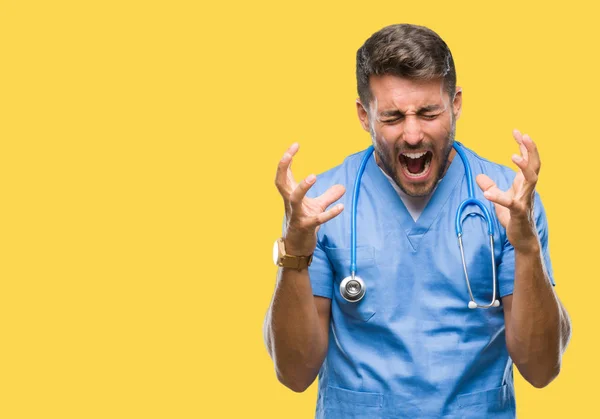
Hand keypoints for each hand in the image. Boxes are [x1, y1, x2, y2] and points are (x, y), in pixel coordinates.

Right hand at [275, 143, 345, 254]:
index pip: (284, 174)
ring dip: (302, 188)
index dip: (287, 159)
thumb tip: (342, 187)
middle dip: (283, 167)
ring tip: (313, 176)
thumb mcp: (317, 207)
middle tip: (290, 154)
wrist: (298, 247)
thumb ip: (328, 196)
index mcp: (290, 195)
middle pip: (280, 182)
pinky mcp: (306, 227)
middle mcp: (290, 203)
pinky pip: (317, 219)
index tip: (295, 145)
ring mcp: (296, 215)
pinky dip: (329, 213)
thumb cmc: (304, 223)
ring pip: (294, 199)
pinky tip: (342, 207)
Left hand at [475, 129, 540, 251]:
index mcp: (524, 184)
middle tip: (524, 135)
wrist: (522, 239)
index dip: (524, 146)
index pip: (528, 160)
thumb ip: (491, 186)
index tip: (517, 131)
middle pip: (535, 165)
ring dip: (524, 167)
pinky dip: (499, 197)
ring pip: (531, 180)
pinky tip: (488, 192)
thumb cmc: (513, 218)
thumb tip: (480, 176)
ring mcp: (525, 200)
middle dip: (531, 149)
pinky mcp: (518, 213)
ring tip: (514, 156)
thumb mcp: (499, 199)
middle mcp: (528, 189)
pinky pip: (510, 203)